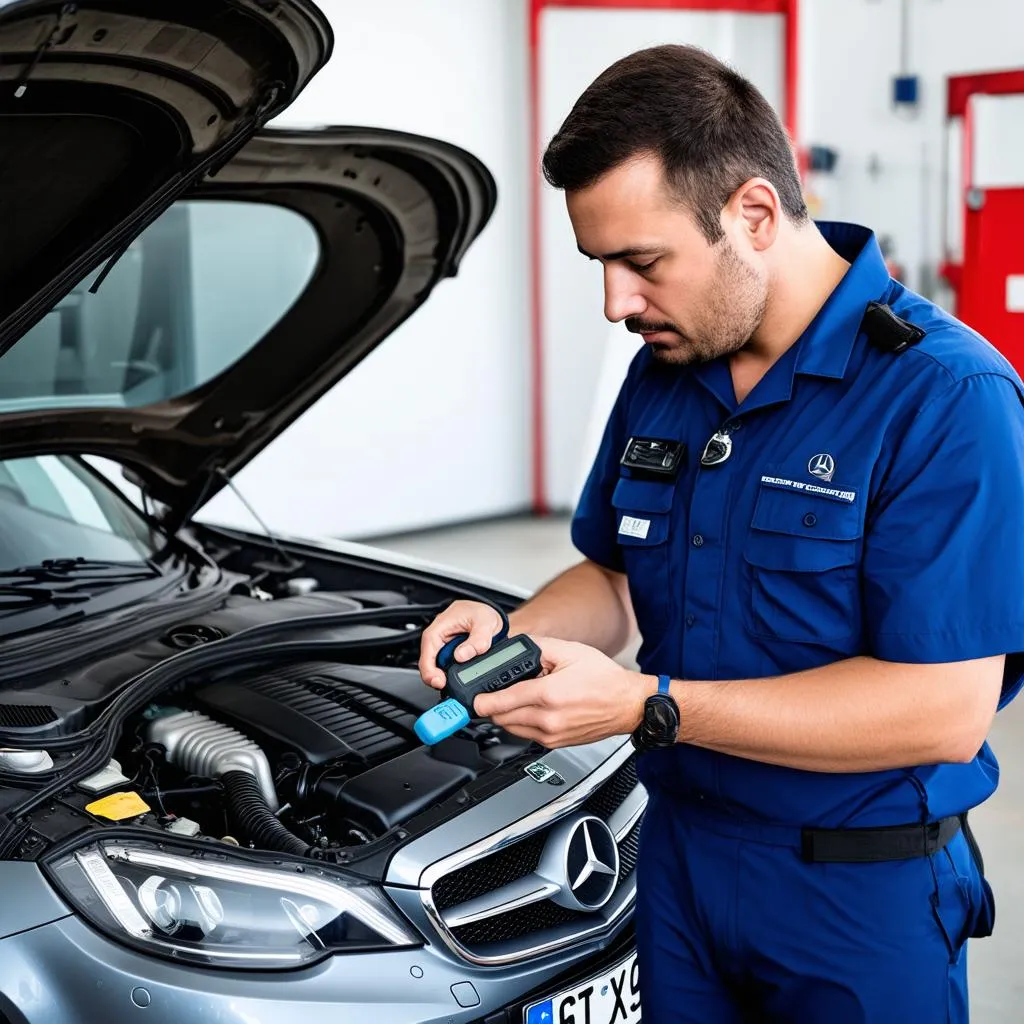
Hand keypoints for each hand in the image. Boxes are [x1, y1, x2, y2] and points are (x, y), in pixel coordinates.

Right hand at [418, 600, 505, 688]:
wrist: (489, 615)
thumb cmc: (482, 613)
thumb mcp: (485, 622)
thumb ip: (477, 639)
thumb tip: (462, 655)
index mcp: (439, 628)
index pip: (427, 654)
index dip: (430, 672)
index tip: (440, 683)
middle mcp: (437, 639)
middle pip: (429, 665)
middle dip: (438, 679)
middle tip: (452, 687)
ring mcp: (443, 648)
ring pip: (438, 669)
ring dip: (446, 677)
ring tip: (460, 682)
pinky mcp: (450, 655)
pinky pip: (447, 668)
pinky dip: (452, 675)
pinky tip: (461, 678)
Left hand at [474, 637, 654, 747]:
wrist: (628, 705)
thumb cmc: (605, 680)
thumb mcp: (570, 651)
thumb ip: (538, 647)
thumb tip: (516, 647)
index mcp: (547, 695)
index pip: (500, 702)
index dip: (481, 700)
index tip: (473, 697)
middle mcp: (547, 720)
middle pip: (500, 719)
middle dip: (492, 706)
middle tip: (492, 693)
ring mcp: (551, 736)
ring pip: (511, 730)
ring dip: (505, 716)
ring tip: (515, 698)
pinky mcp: (556, 744)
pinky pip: (526, 736)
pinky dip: (521, 723)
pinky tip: (532, 708)